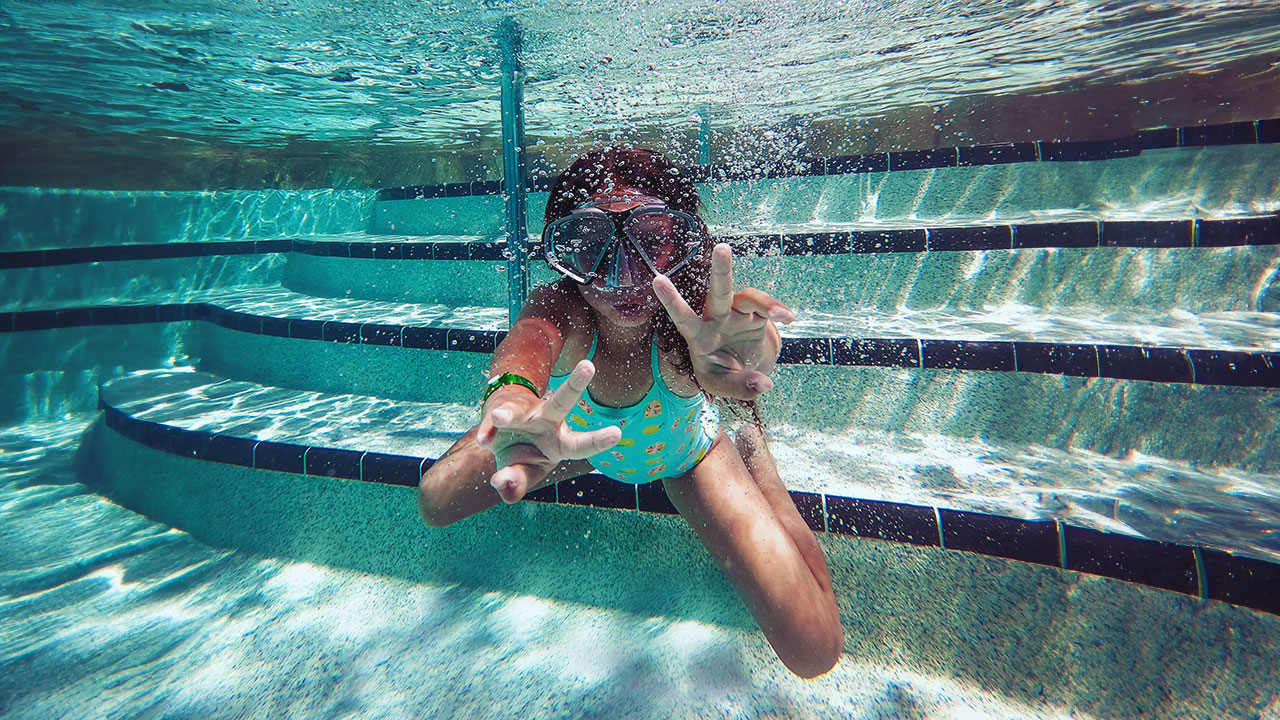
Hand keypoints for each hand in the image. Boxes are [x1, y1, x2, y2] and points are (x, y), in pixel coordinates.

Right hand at [475, 359, 620, 502]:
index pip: (581, 444)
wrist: (499, 436)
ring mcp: (523, 413)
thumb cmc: (522, 456)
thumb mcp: (522, 474)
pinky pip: (491, 423)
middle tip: (588, 366)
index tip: (617, 434)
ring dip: (508, 413)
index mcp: (561, 442)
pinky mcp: (499, 410)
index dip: (598, 440)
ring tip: (498, 418)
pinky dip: (486, 431)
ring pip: (518, 408)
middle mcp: (546, 421)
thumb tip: (503, 482)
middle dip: (575, 385)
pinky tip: (484, 440)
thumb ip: (516, 482)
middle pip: (562, 402)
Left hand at [652, 242, 793, 399]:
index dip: (671, 300)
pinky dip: (778, 311)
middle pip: (718, 292)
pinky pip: (767, 307)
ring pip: (748, 296)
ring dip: (765, 300)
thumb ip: (741, 387)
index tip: (657, 279)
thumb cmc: (723, 373)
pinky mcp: (756, 313)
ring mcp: (737, 313)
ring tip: (779, 314)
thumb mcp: (724, 385)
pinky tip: (788, 318)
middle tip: (722, 247)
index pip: (683, 316)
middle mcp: (716, 318)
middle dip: (720, 270)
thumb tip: (765, 386)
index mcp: (698, 335)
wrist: (742, 366)